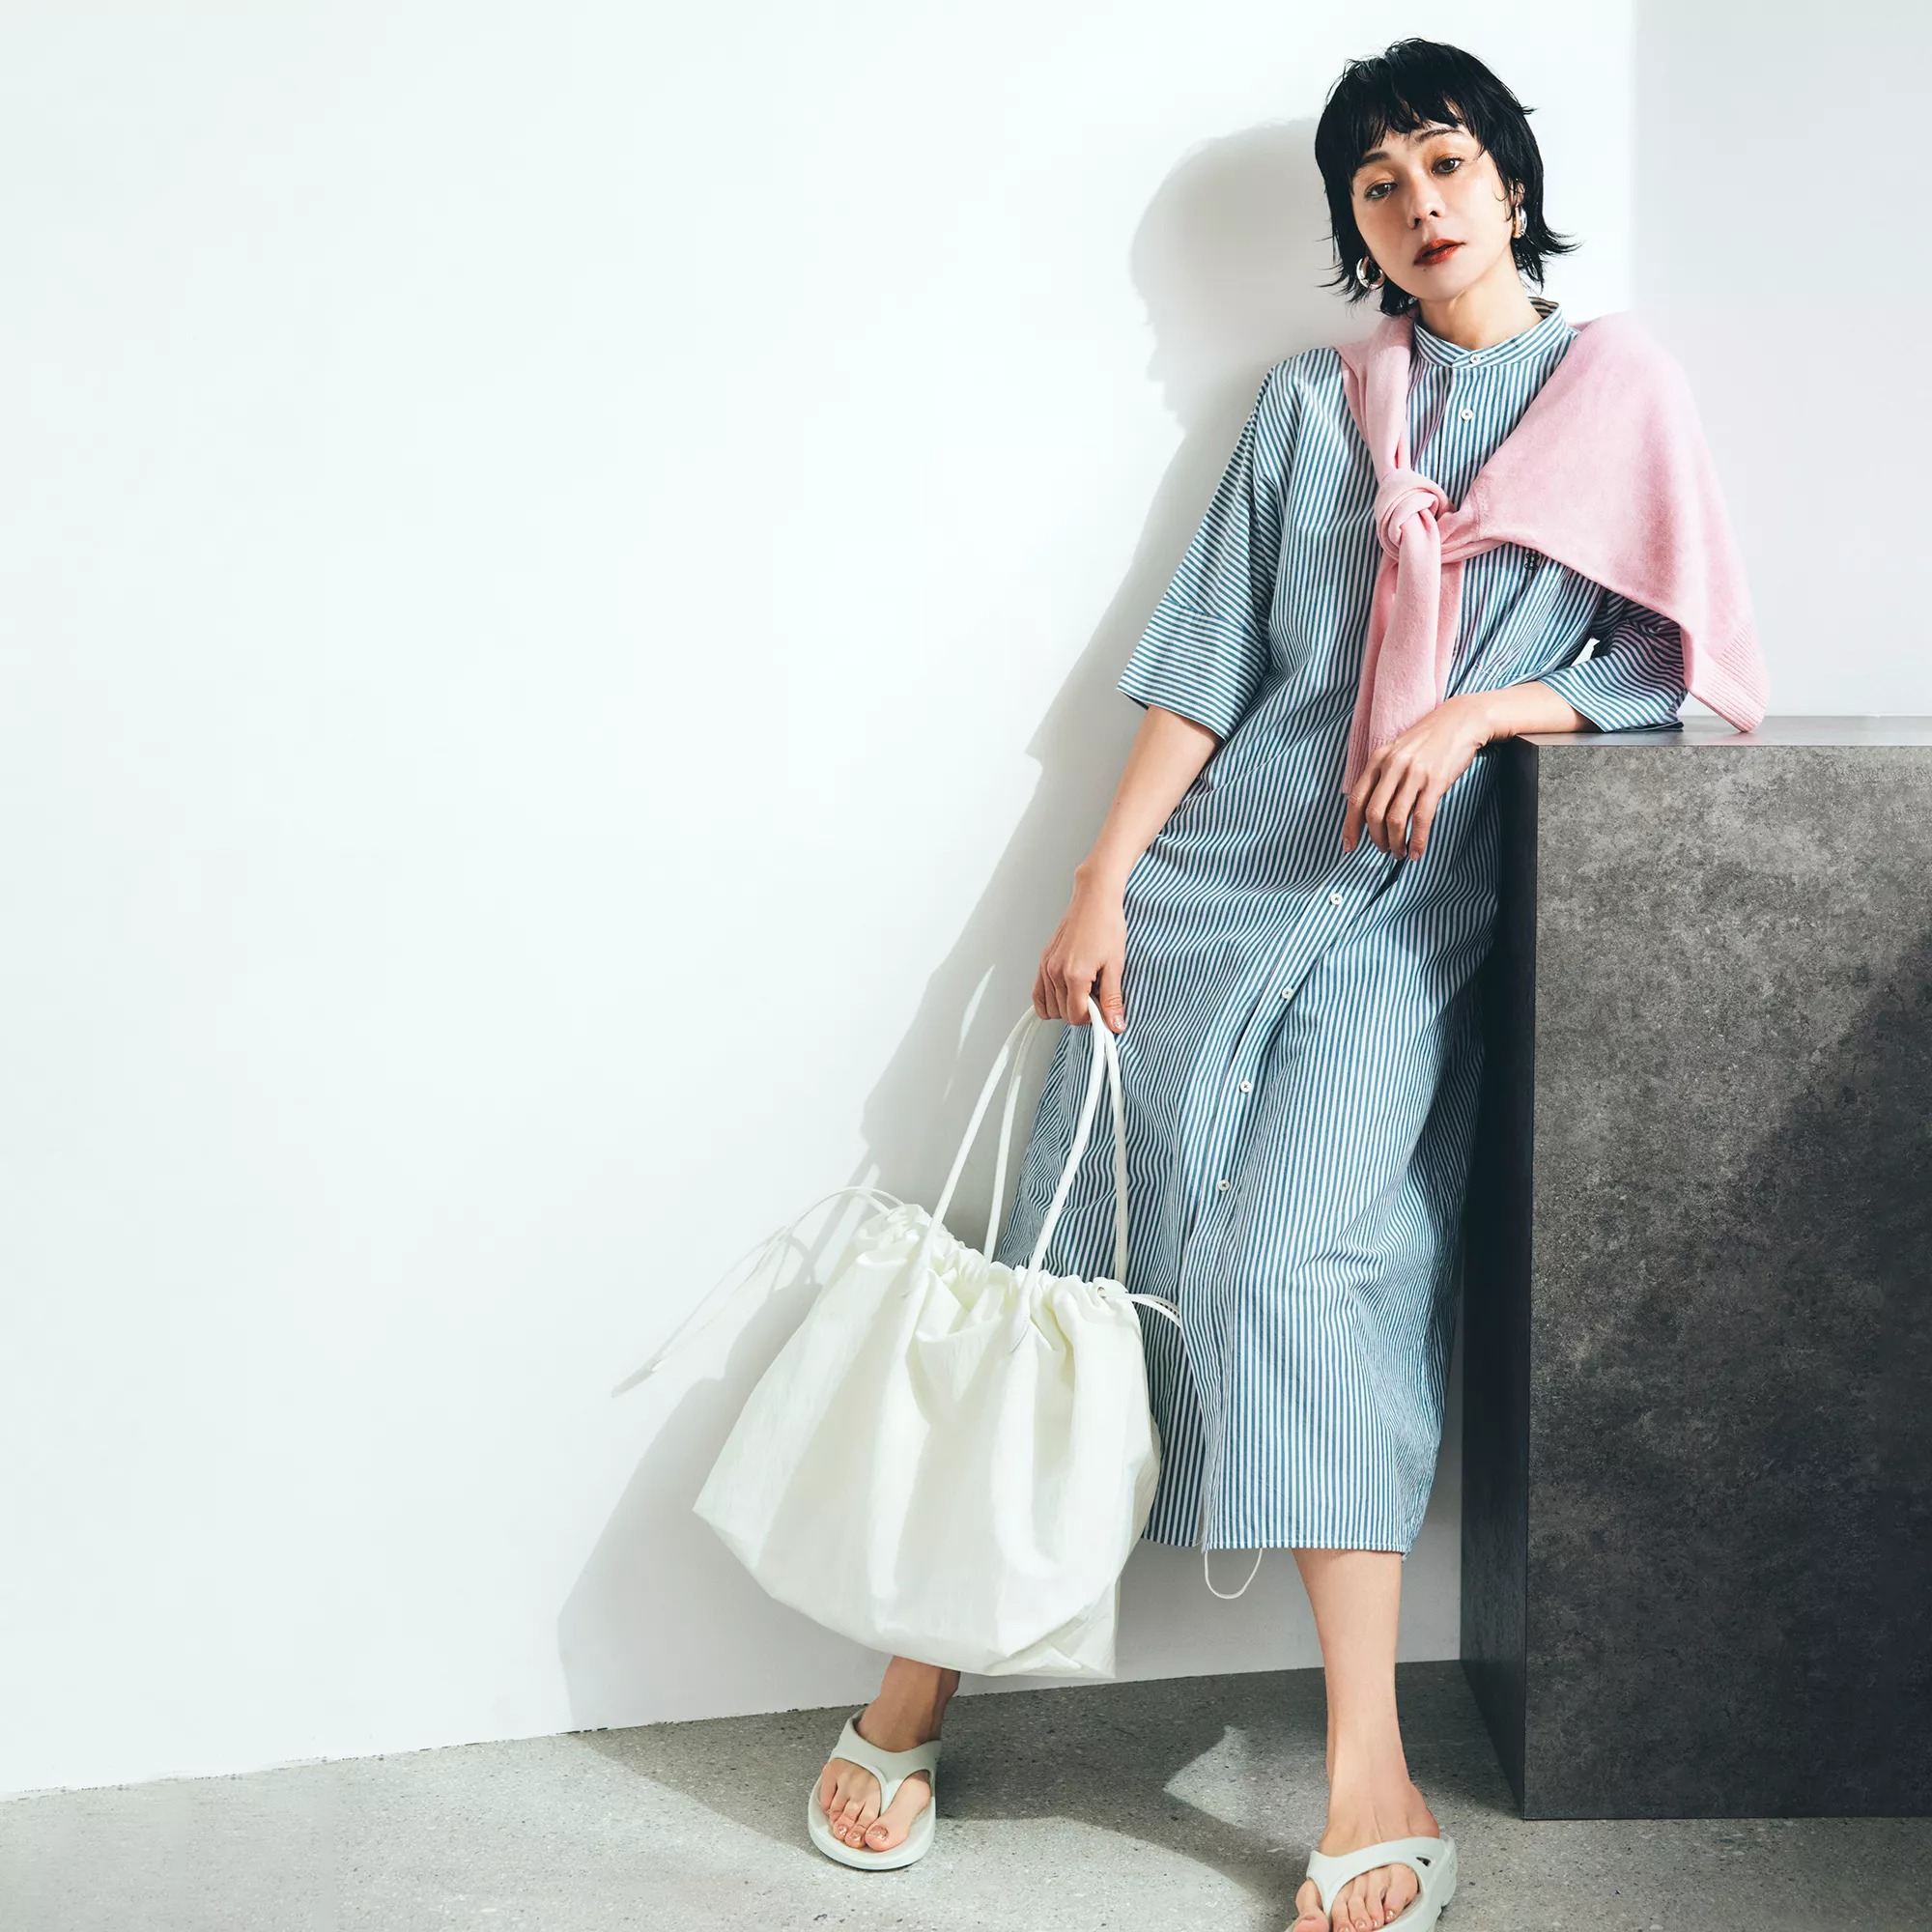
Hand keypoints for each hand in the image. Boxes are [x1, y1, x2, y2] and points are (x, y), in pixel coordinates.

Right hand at [1033, 872, 1127, 1030]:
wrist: (1095, 900)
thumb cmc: (1106, 925)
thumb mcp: (1116, 965)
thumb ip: (1112, 999)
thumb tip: (1115, 1024)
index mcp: (1074, 975)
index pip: (1076, 1015)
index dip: (1093, 1018)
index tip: (1104, 1008)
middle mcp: (1055, 972)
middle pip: (1063, 1013)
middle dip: (1081, 1011)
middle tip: (1097, 996)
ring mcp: (1046, 966)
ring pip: (1050, 1007)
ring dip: (1066, 1005)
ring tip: (1085, 990)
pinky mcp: (1044, 960)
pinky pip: (1038, 993)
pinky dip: (1049, 1000)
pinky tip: (1065, 994)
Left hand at [1342, 693, 1493, 859]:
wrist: (1460, 720)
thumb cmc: (1429, 740)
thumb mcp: (1398, 751)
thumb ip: (1383, 776)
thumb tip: (1374, 812)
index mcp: (1378, 759)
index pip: (1356, 799)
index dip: (1350, 827)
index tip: (1349, 846)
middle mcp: (1392, 766)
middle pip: (1373, 813)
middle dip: (1375, 838)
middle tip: (1382, 850)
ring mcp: (1413, 773)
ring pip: (1395, 819)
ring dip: (1396, 843)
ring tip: (1399, 853)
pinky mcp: (1435, 781)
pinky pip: (1421, 818)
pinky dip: (1418, 840)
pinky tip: (1417, 851)